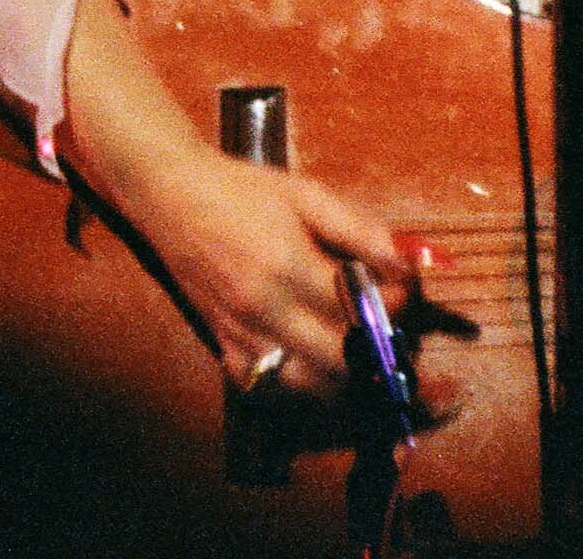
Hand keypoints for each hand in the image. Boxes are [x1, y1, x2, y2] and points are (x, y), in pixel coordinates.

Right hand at [133, 144, 420, 400]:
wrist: (172, 197)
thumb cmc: (244, 191)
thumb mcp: (309, 196)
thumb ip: (362, 231)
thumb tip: (411, 261)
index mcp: (288, 267)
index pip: (361, 308)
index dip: (397, 305)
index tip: (407, 291)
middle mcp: (264, 311)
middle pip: (340, 362)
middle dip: (379, 353)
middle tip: (396, 333)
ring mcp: (241, 337)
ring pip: (308, 389)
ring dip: (346, 381)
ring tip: (366, 356)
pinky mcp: (225, 350)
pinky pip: (271, 391)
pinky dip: (303, 389)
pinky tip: (321, 367)